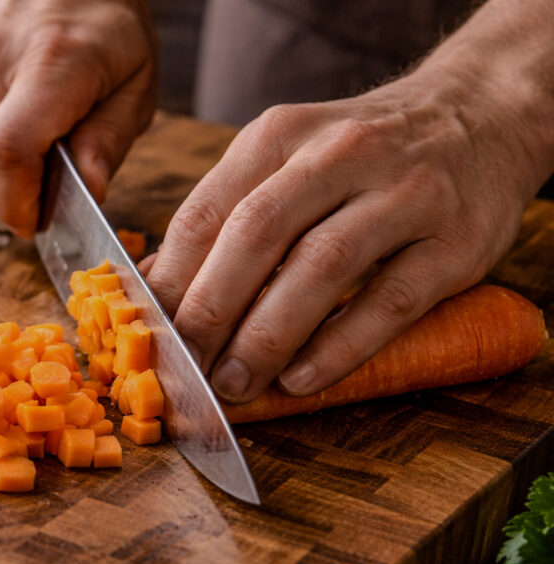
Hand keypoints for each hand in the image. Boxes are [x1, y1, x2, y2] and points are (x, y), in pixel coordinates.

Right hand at [0, 0, 156, 234]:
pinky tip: (16, 111)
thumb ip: (110, 138)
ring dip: (4, 169)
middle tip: (53, 185)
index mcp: (49, 63)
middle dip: (16, 197)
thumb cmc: (108, 21)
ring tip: (41, 131)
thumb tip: (88, 192)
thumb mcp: (136, 78)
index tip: (39, 222)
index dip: (17, 203)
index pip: (7, 151)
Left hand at [143, 63, 546, 403]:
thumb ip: (224, 215)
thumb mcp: (286, 159)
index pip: (207, 210)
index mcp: (281, 135)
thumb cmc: (360, 155)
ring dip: (268, 336)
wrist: (479, 117)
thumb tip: (153, 287)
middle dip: (210, 310)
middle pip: (257, 235)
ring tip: (235, 384)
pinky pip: (391, 300)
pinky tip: (302, 379)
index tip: (147, 331)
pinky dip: (340, 345)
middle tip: (185, 366)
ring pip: (323, 266)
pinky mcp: (457, 240)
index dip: (171, 279)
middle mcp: (340, 154)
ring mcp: (405, 193)